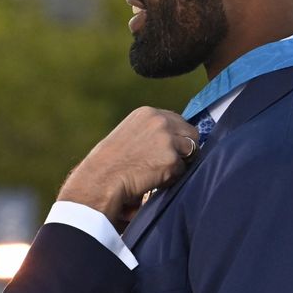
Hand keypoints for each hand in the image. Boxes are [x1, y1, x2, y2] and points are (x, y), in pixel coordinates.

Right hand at [57, 107, 198, 228]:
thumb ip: (151, 130)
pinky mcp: (172, 159)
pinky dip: (172, 177)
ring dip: (180, 162)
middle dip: (185, 148)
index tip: (170, 148)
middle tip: (169, 161)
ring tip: (159, 170)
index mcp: (147, 113)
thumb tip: (173, 137)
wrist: (102, 178)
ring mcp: (167, 139)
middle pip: (190, 133)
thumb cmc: (110, 161)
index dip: (177, 136)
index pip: (177, 120)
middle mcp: (160, 121)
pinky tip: (154, 179)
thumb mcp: (129, 133)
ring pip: (191, 151)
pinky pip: (183, 170)